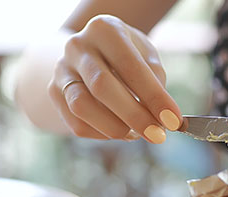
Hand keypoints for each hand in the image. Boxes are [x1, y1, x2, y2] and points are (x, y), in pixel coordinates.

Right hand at [48, 15, 181, 143]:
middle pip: (102, 87)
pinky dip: (101, 134)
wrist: (91, 52)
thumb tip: (161, 115)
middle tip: (157, 135)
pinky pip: (75, 122)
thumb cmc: (126, 54)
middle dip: (134, 116)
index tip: (173, 120)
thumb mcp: (145, 54)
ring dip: (114, 128)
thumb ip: (154, 78)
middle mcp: (77, 47)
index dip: (153, 96)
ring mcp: (61, 70)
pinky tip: (119, 131)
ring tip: (137, 134)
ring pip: (82, 107)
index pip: (129, 66)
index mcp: (104, 29)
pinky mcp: (53, 93)